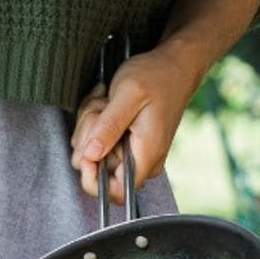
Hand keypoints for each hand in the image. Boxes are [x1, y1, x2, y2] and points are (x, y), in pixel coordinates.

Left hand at [69, 46, 203, 202]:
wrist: (173, 65)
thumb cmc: (156, 76)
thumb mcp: (128, 95)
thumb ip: (108, 127)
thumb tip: (90, 156)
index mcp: (146, 154)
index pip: (116, 193)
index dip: (93, 179)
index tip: (86, 152)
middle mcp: (143, 160)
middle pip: (98, 168)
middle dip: (90, 136)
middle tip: (102, 108)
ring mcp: (135, 152)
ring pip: (94, 151)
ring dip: (92, 123)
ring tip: (107, 102)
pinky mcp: (128, 143)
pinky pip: (99, 141)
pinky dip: (97, 120)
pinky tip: (108, 103)